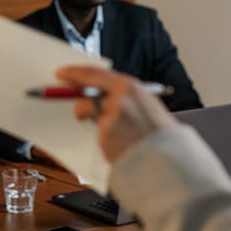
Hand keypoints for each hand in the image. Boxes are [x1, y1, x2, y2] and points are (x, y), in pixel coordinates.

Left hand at [55, 65, 178, 162]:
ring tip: (119, 133)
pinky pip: (97, 136)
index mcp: (130, 87)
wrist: (169, 159)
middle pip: (85, 97)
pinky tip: (122, 144)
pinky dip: (105, 140)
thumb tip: (98, 92)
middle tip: (72, 104)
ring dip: (95, 123)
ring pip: (89, 117)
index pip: (95, 74)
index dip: (75, 72)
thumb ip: (123, 95)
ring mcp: (110, 121)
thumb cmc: (160, 132)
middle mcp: (117, 101)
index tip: (62, 72)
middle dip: (77, 101)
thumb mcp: (146, 103)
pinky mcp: (104, 140)